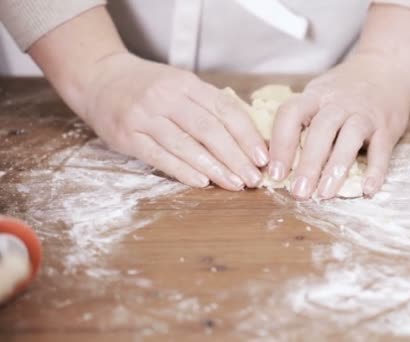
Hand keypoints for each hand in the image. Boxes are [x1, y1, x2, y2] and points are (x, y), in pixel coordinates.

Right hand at [81, 53, 268, 189]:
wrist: (100, 80)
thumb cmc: (149, 87)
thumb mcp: (181, 85)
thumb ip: (209, 106)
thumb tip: (248, 137)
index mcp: (187, 83)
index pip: (225, 110)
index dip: (247, 135)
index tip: (263, 156)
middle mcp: (166, 97)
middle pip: (209, 129)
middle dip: (236, 157)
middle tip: (253, 178)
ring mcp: (145, 116)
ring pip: (186, 145)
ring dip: (214, 168)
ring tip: (234, 184)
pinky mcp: (127, 136)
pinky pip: (159, 156)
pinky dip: (183, 170)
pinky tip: (202, 182)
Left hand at [268, 53, 409, 199]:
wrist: (386, 68)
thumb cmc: (344, 91)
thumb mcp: (318, 95)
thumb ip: (301, 122)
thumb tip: (274, 161)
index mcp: (315, 96)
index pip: (291, 114)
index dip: (280, 144)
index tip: (276, 173)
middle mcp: (339, 103)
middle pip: (321, 130)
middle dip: (308, 163)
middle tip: (299, 192)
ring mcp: (365, 114)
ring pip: (350, 138)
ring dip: (336, 167)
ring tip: (325, 194)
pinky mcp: (387, 127)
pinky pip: (381, 150)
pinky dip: (375, 171)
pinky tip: (367, 190)